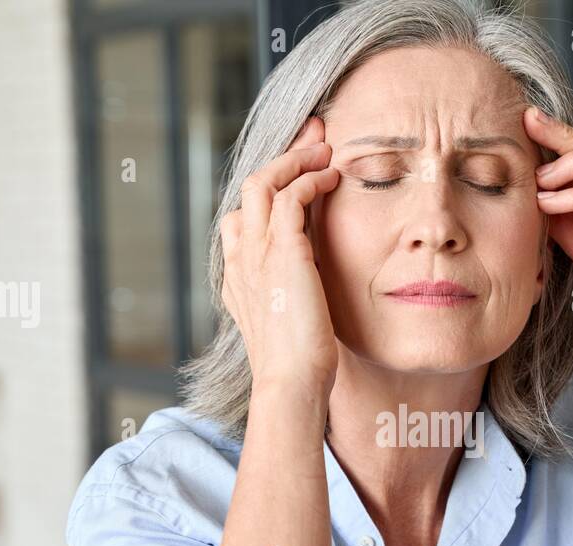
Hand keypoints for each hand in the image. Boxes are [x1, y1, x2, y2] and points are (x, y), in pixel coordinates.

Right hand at [220, 115, 340, 393]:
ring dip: (296, 157)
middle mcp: (242, 259)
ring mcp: (257, 254)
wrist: (292, 384)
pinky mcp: (283, 254)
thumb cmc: (300, 365)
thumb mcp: (293, 321)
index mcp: (240, 275)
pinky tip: (332, 177)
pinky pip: (290, 197)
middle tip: (315, 135)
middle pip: (250, 185)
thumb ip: (295, 295)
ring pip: (264, 181)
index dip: (270, 186)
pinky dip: (310, 179)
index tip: (299, 170)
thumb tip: (313, 288)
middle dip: (283, 154)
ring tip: (326, 147)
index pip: (243, 215)